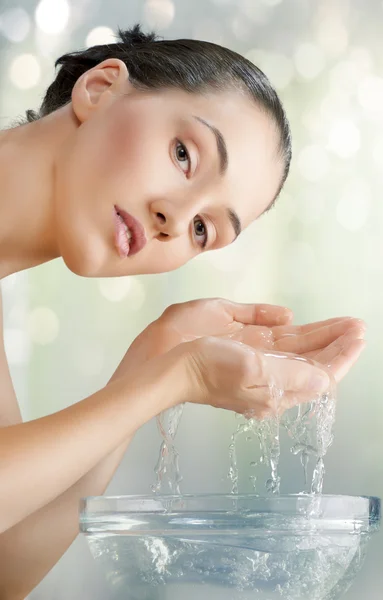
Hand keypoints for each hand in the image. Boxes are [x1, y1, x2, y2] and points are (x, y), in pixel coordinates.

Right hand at [110, 298, 364, 385]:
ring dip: (321, 335)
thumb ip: (293, 376)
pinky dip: (291, 330)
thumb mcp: (254, 373)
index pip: (318, 374)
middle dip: (336, 343)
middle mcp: (268, 375)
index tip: (358, 337)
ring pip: (296, 349)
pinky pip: (271, 337)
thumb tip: (326, 380)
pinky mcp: (239, 345)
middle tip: (357, 326)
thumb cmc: (205, 368)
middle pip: (311, 359)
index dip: (341, 356)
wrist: (164, 362)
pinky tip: (297, 322)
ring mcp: (254, 360)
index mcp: (275, 388)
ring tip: (344, 324)